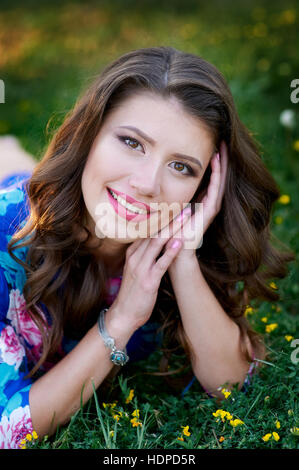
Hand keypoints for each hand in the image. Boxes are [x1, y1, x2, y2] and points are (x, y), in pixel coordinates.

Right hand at [110, 214, 186, 330]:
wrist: (124, 314)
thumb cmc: (133, 293)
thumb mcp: (136, 269)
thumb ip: (144, 255)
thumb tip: (156, 244)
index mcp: (133, 253)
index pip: (149, 231)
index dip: (163, 219)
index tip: (176, 208)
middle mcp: (136, 257)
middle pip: (154, 233)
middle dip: (170, 220)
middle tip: (185, 207)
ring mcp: (141, 268)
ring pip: (157, 244)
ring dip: (173, 230)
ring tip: (185, 218)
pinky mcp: (149, 281)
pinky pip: (160, 263)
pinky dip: (170, 252)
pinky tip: (180, 243)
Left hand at [165, 141, 227, 264]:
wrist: (175, 251)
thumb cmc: (169, 232)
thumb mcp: (170, 208)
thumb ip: (169, 196)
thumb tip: (156, 181)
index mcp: (201, 201)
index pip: (209, 177)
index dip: (211, 162)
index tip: (210, 145)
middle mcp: (208, 202)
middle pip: (218, 175)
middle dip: (220, 158)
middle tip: (221, 139)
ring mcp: (211, 206)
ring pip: (220, 179)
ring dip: (221, 162)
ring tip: (222, 145)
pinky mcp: (210, 210)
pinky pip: (216, 187)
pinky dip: (217, 173)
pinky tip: (216, 159)